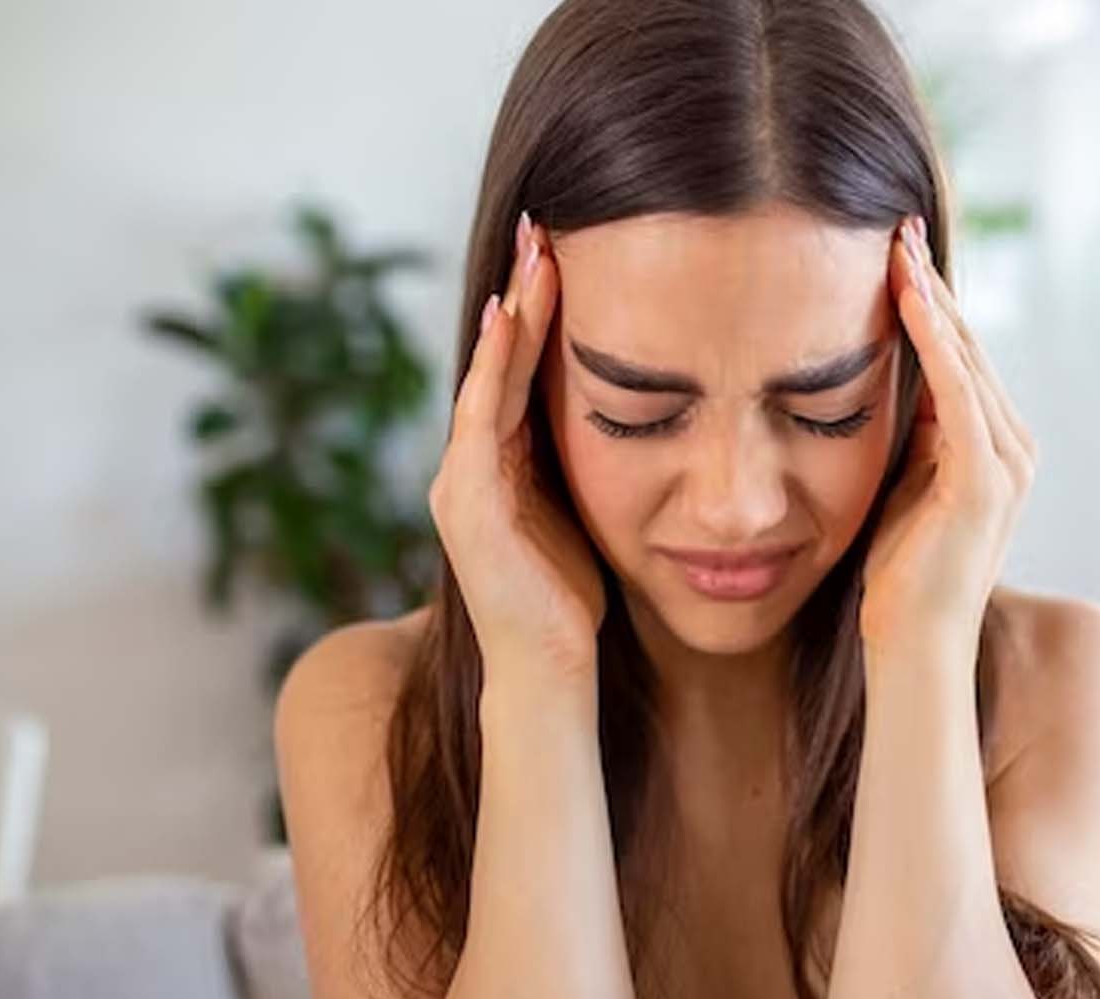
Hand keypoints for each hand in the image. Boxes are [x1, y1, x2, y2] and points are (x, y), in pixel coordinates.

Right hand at [428, 211, 604, 682]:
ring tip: (530, 252)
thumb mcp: (587, 516)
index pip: (520, 370)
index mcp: (500, 466)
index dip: (539, 310)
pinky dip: (495, 363)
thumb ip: (591, 469)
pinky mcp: (470, 502)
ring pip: (489, 375)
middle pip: (499, 359)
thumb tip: (636, 423)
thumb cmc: (572, 604)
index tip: (563, 250)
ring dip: (510, 311)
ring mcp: (462, 481)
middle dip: (521, 291)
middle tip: (541, 224)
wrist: (549, 673)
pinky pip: (482, 415)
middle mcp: (470, 465)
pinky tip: (510, 316)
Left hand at [860, 216, 1037, 655]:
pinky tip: (909, 298)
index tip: (893, 250)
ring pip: (967, 359)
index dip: (930, 301)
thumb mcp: (903, 485)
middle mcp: (1013, 448)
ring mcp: (1006, 464)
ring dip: (932, 299)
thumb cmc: (899, 578)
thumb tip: (892, 383)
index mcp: (994, 447)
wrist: (912, 648)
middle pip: (969, 346)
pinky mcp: (986, 481)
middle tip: (895, 226)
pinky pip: (960, 392)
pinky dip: (936, 341)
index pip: (960, 357)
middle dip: (932, 284)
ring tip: (896, 245)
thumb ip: (913, 436)